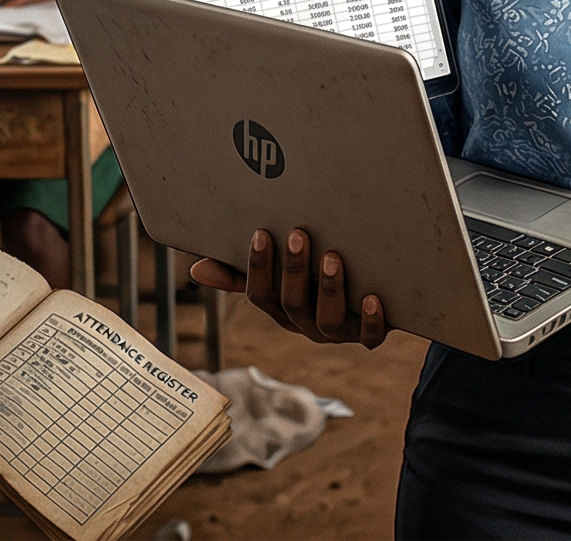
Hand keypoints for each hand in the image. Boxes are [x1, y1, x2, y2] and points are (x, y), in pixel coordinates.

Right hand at [189, 228, 388, 346]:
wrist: (375, 305)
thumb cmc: (317, 285)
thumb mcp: (280, 280)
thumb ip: (242, 276)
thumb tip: (196, 269)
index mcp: (282, 310)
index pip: (260, 295)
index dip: (258, 267)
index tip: (261, 233)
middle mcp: (306, 324)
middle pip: (292, 304)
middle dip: (293, 269)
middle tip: (298, 235)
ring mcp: (338, 332)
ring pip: (327, 319)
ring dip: (328, 289)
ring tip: (332, 258)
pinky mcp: (369, 335)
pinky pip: (369, 337)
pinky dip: (371, 320)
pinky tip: (373, 298)